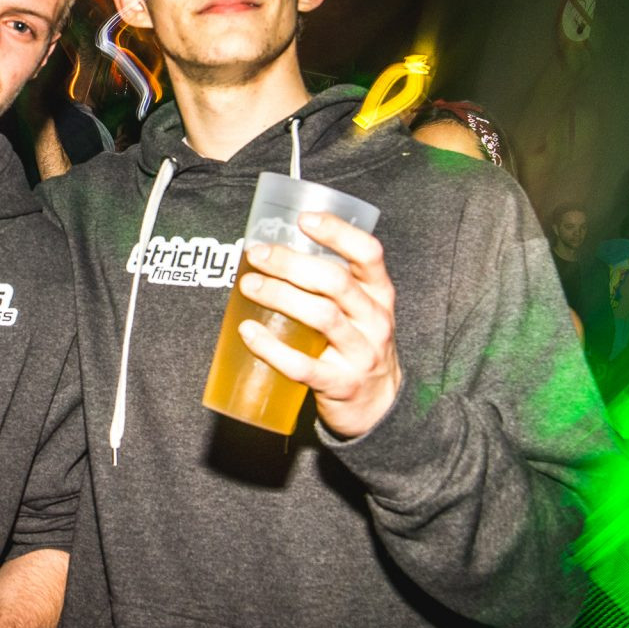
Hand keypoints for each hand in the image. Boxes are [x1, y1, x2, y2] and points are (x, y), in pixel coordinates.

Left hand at [235, 212, 401, 439]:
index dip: (338, 232)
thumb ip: (333, 284)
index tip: (304, 219)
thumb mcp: (361, 311)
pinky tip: (249, 333)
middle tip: (258, 255)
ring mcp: (360, 354)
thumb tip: (278, 249)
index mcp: (379, 295)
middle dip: (292, 264)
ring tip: (249, 285)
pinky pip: (303, 366)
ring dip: (281, 296)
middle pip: (335, 282)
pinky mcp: (340, 385)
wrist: (378, 408)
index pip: (368, 254)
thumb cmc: (359, 346)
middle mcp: (375, 320)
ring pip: (322, 317)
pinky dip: (272, 348)